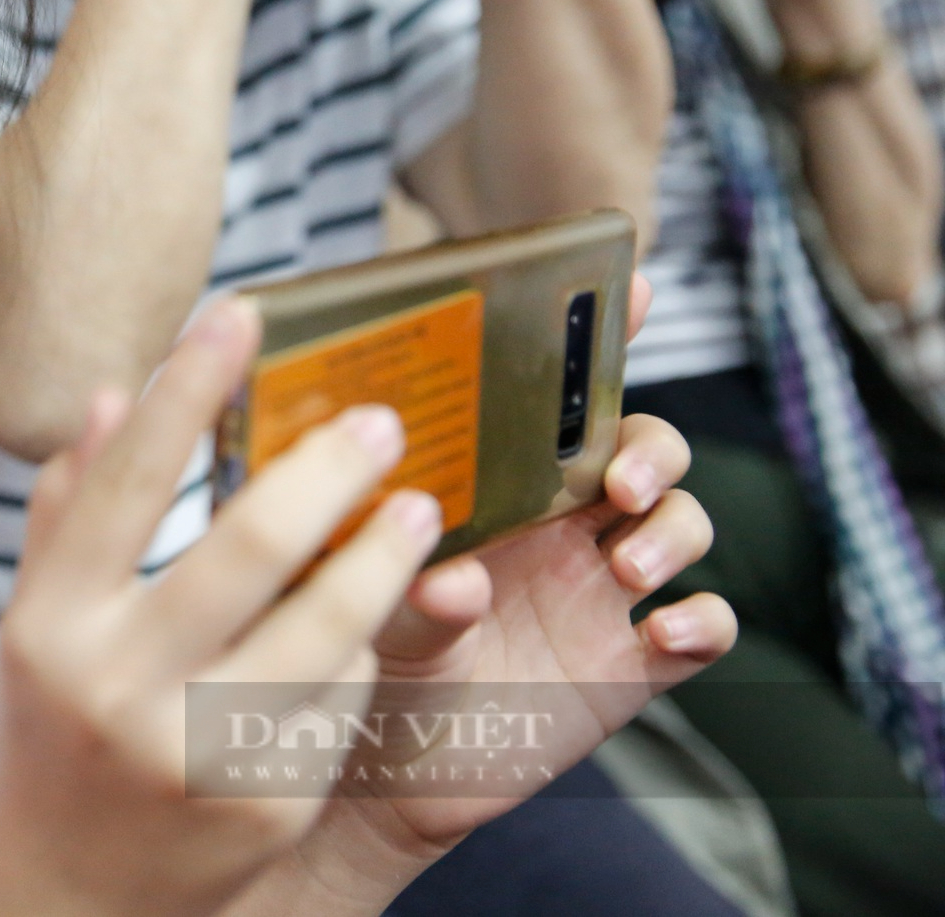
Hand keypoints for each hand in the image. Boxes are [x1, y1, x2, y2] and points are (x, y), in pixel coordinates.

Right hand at [0, 299, 441, 916]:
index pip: (126, 481)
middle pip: (247, 546)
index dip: (185, 387)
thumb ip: (72, 512)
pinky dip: (361, 647)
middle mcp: (117, 685)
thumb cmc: (55, 734)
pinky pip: (340, 699)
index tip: (241, 309)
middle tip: (381, 420)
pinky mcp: (267, 806)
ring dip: (382, 554)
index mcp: (52, 622)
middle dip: (329, 469)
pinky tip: (367, 616)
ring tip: (416, 505)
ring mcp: (196, 752)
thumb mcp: (39, 624)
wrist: (64, 900)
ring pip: (323, 626)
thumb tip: (111, 394)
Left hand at [237, 276, 736, 910]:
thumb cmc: (357, 656)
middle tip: (612, 481)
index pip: (552, 391)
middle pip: (640, 441)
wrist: (374, 768)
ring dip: (673, 526)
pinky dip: (700, 619)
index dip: (602, 333)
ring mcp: (599, 585)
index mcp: (491, 475)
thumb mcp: (361, 607)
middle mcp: (555, 517)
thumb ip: (400, 585)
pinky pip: (700, 626)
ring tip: (630, 562)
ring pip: (679, 520)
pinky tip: (663, 632)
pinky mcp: (629, 660)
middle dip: (645, 444)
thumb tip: (451, 579)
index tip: (633, 288)